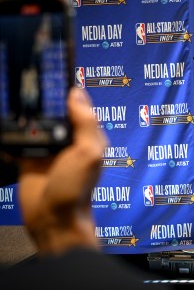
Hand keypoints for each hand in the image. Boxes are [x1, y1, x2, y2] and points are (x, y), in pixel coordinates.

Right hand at [17, 87, 107, 254]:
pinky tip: (4, 124)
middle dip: (41, 100)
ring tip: (13, 99)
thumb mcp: (89, 152)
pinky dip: (9, 134)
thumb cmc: (77, 188)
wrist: (53, 218)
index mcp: (86, 134)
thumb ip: (86, 123)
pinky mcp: (27, 157)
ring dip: (23, 115)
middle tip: (25, 85)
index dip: (66, 90)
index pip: (77, 105)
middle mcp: (67, 138)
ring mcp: (46, 147)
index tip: (51, 72)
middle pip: (52, 111)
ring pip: (33, 122)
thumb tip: (76, 93)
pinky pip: (16, 140)